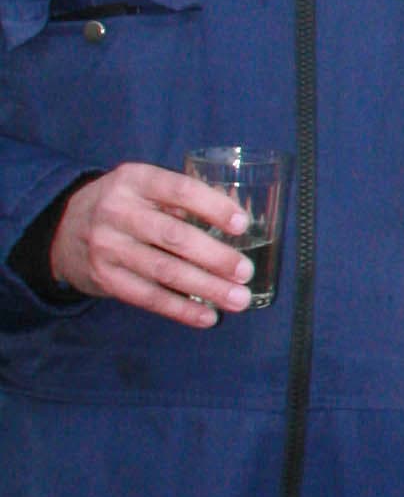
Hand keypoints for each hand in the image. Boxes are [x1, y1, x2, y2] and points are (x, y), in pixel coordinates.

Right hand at [47, 162, 251, 326]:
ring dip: (206, 288)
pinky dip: (181, 309)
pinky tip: (208, 316)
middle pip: (174, 236)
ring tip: (239, 299)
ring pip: (164, 271)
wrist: (63, 229)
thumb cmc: (125, 205)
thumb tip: (242, 219)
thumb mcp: (145, 187)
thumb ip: (185, 199)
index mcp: (134, 180)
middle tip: (246, 271)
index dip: (213, 207)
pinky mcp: (104, 278)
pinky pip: (148, 297)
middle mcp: (117, 211)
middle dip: (215, 257)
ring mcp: (107, 247)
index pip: (179, 190)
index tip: (242, 225)